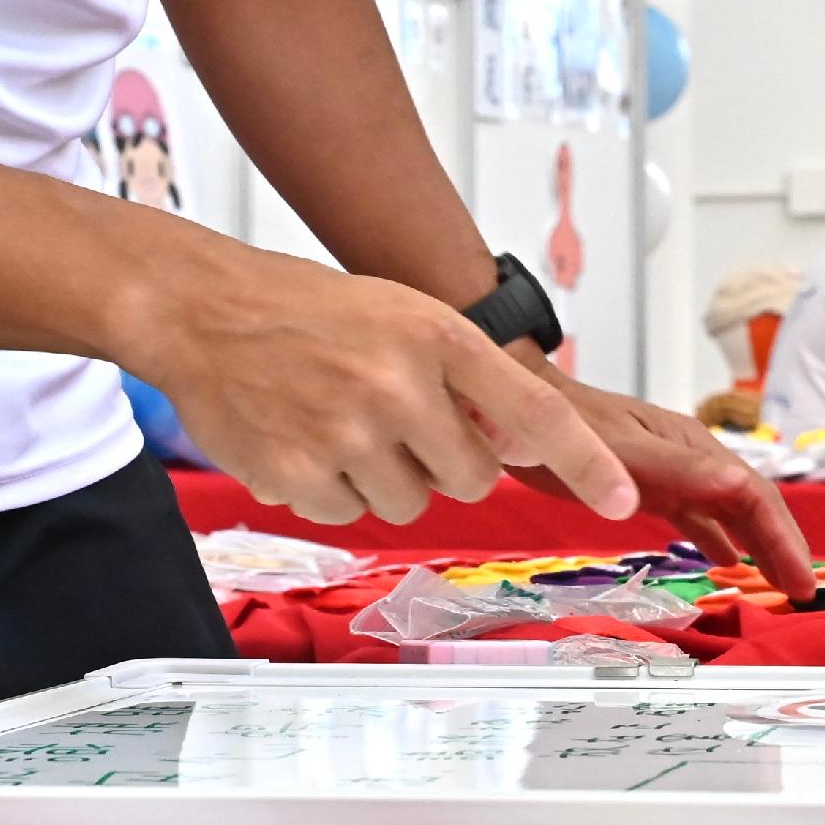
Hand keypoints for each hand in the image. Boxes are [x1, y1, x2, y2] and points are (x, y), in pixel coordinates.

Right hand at [127, 246, 629, 532]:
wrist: (203, 310)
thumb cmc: (306, 309)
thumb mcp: (404, 316)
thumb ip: (466, 381)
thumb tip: (523, 446)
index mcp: (436, 338)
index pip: (537, 414)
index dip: (587, 465)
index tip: (622, 500)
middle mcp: (398, 387)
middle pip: (474, 479)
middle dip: (447, 463)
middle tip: (399, 421)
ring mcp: (347, 436)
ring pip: (411, 504)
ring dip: (387, 478)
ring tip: (342, 422)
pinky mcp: (298, 477)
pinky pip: (348, 514)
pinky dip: (332, 489)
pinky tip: (305, 439)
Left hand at [518, 360, 819, 601]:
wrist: (515, 404)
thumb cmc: (561, 425)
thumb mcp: (621, 451)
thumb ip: (678, 470)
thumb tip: (740, 485)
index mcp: (692, 447)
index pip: (754, 495)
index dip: (782, 539)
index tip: (801, 581)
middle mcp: (690, 457)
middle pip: (750, 504)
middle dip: (781, 546)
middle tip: (803, 592)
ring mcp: (670, 470)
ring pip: (728, 511)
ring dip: (758, 545)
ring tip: (780, 582)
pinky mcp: (648, 484)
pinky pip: (696, 516)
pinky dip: (717, 539)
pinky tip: (726, 560)